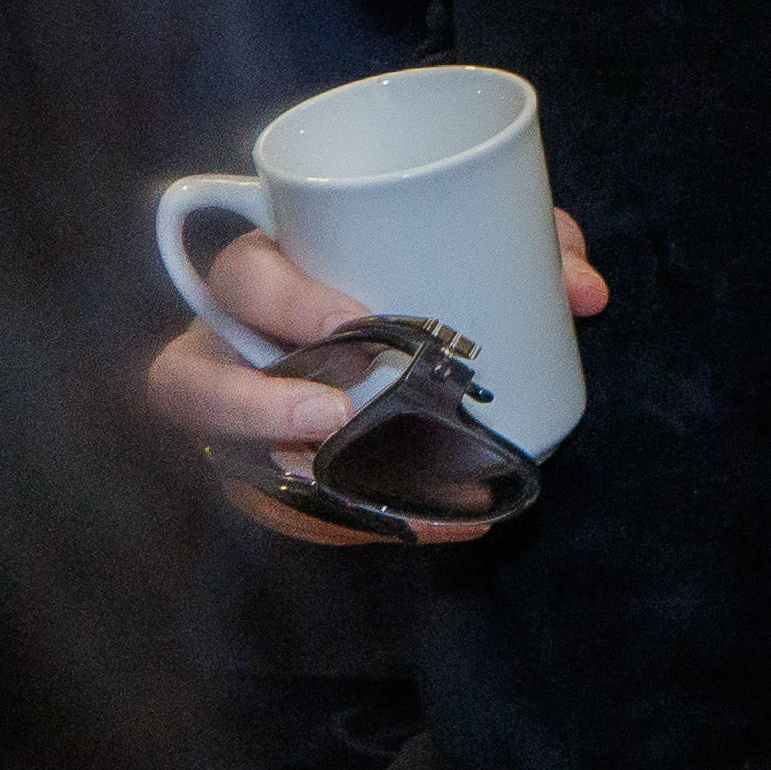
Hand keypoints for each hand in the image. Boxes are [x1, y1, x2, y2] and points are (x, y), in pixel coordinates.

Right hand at [145, 212, 606, 545]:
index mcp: (267, 274)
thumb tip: (586, 291)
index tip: (353, 316)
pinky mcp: (258, 470)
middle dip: (249, 408)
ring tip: (388, 506)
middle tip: (333, 420)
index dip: (282, 299)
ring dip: (292, 492)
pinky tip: (414, 529)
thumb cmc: (413, 265)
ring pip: (220, 461)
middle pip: (184, 384)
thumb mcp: (471, 240)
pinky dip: (339, 527)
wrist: (399, 325)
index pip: (240, 278)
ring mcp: (232, 417)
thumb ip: (528, 245)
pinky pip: (273, 511)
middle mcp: (228, 349)